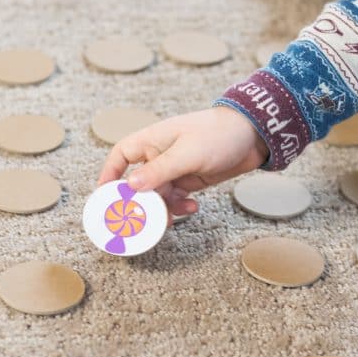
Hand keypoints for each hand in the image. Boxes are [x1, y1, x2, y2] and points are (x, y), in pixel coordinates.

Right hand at [98, 106, 268, 219]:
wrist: (253, 135)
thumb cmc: (218, 134)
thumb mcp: (187, 154)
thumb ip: (159, 171)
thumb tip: (130, 186)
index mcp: (152, 140)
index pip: (121, 155)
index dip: (110, 174)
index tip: (104, 195)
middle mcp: (160, 154)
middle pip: (139, 183)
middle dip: (141, 203)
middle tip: (142, 222)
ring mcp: (176, 168)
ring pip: (158, 195)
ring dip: (163, 208)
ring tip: (172, 219)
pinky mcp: (190, 178)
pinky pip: (176, 197)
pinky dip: (180, 206)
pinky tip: (191, 208)